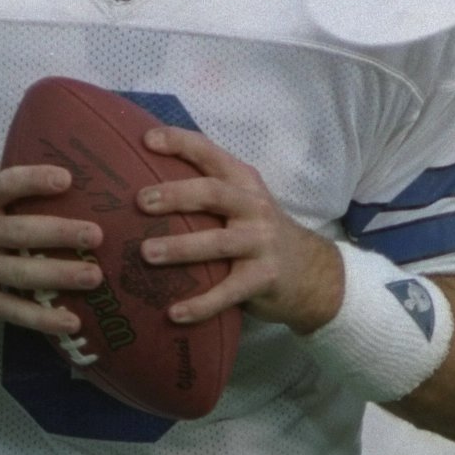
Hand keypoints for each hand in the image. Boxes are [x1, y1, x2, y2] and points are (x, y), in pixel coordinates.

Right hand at [0, 162, 101, 337]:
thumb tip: (47, 157)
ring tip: (93, 277)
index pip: (3, 184)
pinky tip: (71, 323)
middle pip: (17, 232)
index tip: (66, 179)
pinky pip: (9, 310)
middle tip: (97, 235)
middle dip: (59, 233)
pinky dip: (41, 318)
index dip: (33, 180)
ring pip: (17, 274)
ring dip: (58, 276)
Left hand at [132, 126, 344, 334]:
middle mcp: (254, 208)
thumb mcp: (245, 203)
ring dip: (180, 248)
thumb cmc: (262, 234)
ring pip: (217, 243)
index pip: (211, 154)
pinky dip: (200, 304)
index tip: (147, 140)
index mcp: (244, 183)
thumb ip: (210, 192)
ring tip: (146, 253)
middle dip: (175, 195)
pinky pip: (227, 293)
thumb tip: (145, 185)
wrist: (314, 273)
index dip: (180, 143)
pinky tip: (173, 314)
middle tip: (140, 201)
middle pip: (213, 194)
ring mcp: (261, 244)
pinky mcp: (264, 279)